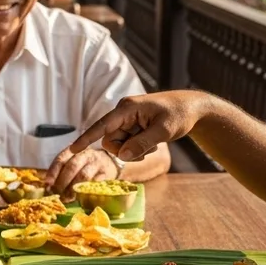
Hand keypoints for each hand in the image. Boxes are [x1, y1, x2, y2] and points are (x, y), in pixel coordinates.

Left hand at [46, 147, 118, 196]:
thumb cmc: (86, 166)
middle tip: (57, 194)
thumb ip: (61, 173)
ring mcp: (97, 163)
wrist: (110, 164)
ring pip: (84, 175)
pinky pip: (95, 183)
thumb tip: (48, 188)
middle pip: (72, 166)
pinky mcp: (106, 173)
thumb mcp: (74, 164)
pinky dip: (87, 191)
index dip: (53, 171)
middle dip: (63, 182)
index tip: (47, 183)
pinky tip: (81, 197)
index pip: (61, 159)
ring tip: (68, 198)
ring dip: (73, 188)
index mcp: (74, 150)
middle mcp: (85, 154)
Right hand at [68, 91, 213, 161]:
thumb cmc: (179, 115)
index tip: (73, 149)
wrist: (192, 108)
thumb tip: (122, 156)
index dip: (86, 138)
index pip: (102, 125)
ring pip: (117, 144)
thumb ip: (141, 143)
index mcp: (127, 108)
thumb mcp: (163, 131)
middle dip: (124, 150)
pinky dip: (137, 147)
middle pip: (109, 140)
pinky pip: (126, 143)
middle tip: (146, 151)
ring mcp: (127, 119)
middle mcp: (123, 112)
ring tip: (152, 144)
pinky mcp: (132, 126)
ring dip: (132, 150)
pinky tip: (152, 142)